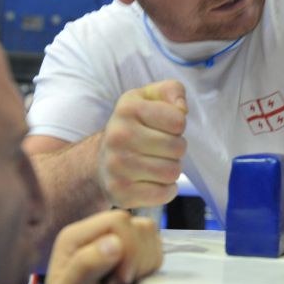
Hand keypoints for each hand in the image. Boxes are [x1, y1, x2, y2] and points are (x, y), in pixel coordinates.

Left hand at [42, 211, 161, 283]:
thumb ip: (86, 266)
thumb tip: (114, 242)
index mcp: (77, 236)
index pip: (118, 221)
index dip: (127, 249)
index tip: (117, 282)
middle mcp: (98, 233)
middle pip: (138, 226)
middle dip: (136, 260)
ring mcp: (118, 241)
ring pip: (150, 234)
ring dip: (145, 264)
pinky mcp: (134, 253)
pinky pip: (157, 247)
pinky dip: (152, 266)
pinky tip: (134, 283)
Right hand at [99, 80, 187, 208]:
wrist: (101, 161)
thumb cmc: (135, 127)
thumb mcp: (149, 98)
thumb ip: (172, 90)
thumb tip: (182, 109)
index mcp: (127, 109)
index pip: (178, 120)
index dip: (177, 125)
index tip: (164, 127)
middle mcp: (118, 136)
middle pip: (178, 148)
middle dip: (176, 149)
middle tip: (162, 149)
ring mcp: (117, 166)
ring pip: (172, 172)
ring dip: (171, 169)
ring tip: (157, 163)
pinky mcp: (121, 192)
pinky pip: (164, 194)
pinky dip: (166, 189)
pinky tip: (154, 181)